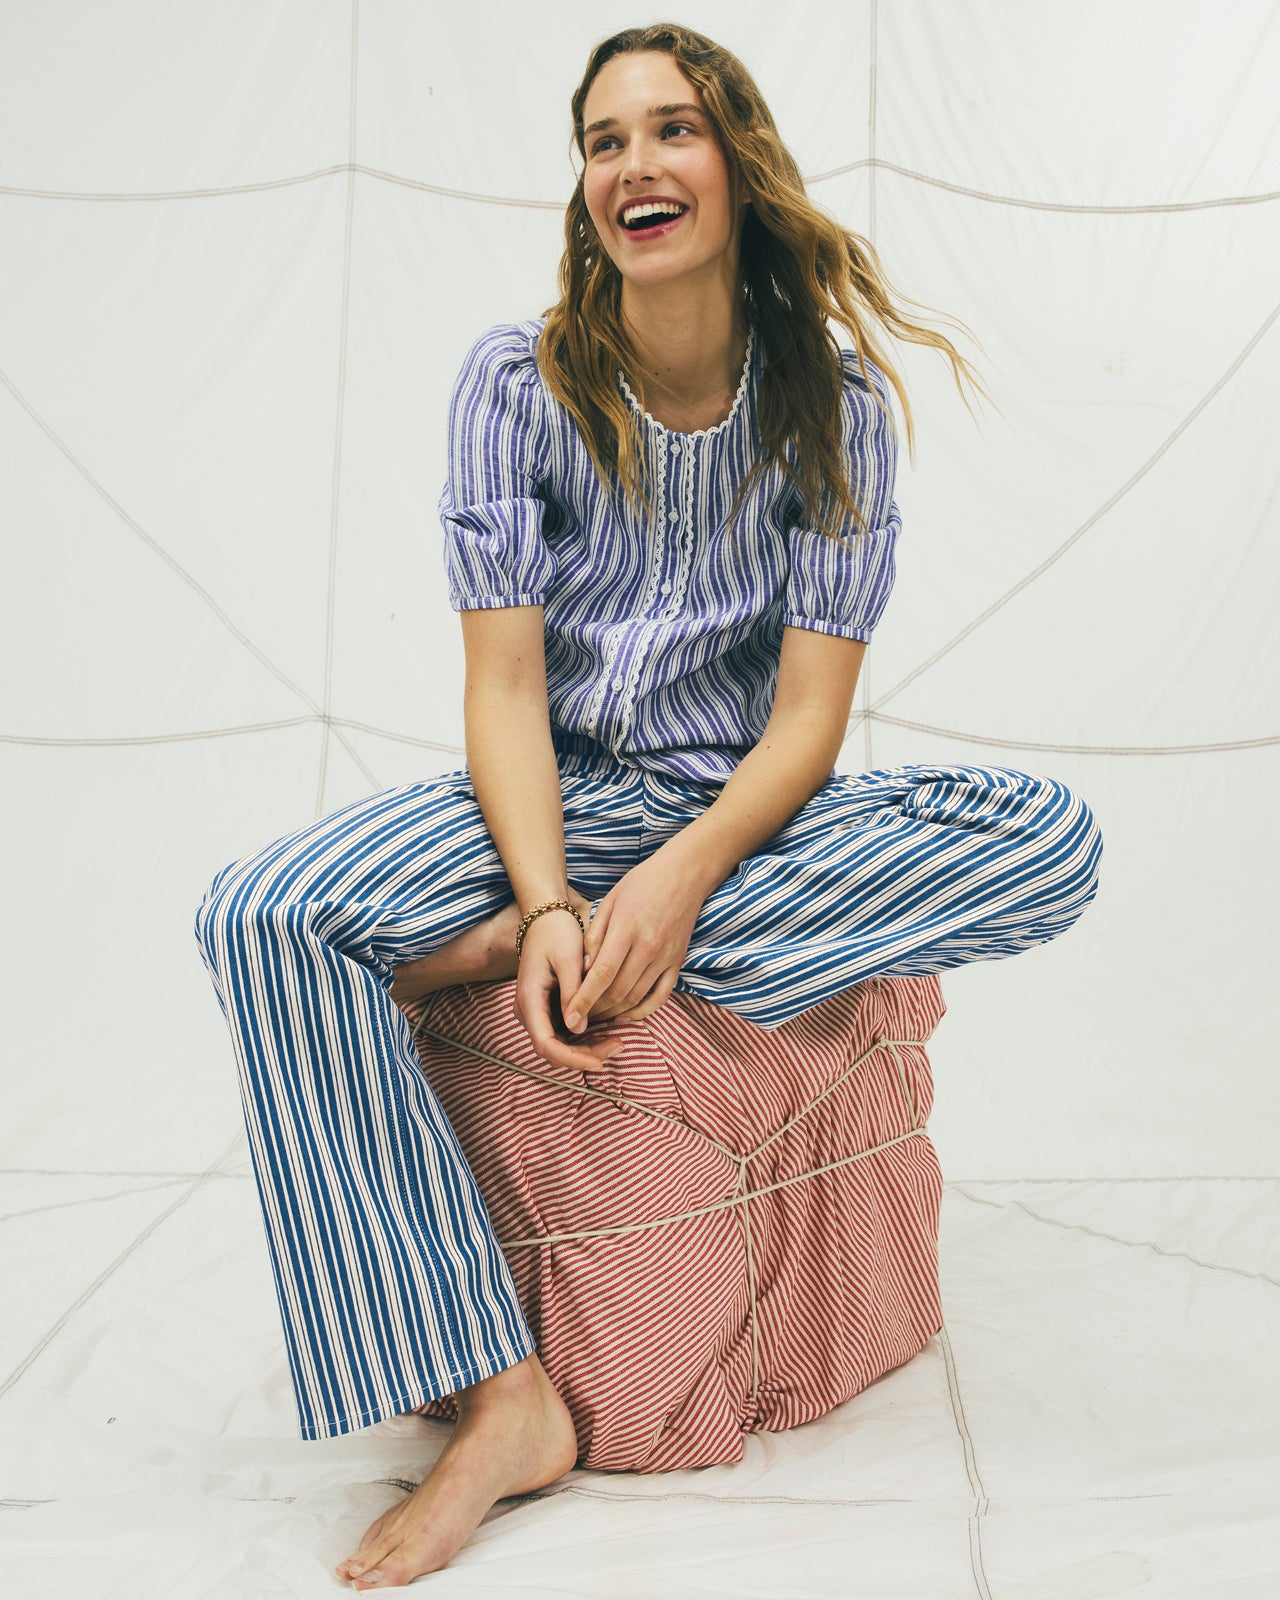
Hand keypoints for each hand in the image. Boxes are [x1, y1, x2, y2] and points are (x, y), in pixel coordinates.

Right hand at [513, 889, 623, 1073]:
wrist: (546, 917)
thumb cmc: (557, 933)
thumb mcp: (568, 959)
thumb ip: (573, 994)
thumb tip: (578, 1029)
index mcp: (529, 999)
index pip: (546, 1045)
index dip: (572, 1059)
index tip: (600, 1062)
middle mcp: (528, 1011)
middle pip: (554, 1050)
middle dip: (585, 1056)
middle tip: (618, 1046)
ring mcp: (537, 1012)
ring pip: (560, 1045)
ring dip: (587, 1049)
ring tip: (617, 1041)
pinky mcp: (547, 1009)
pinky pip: (564, 1033)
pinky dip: (584, 1037)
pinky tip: (607, 1031)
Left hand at [565, 849, 707, 1031]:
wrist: (684, 874)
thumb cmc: (641, 883)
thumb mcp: (609, 901)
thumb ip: (595, 936)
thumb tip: (582, 969)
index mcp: (626, 929)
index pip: (602, 973)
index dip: (584, 998)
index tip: (570, 1016)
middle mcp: (648, 947)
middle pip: (618, 991)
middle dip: (595, 1009)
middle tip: (579, 1016)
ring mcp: (666, 957)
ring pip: (636, 998)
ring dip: (614, 1013)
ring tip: (596, 1017)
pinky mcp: (678, 963)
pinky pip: (660, 997)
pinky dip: (642, 1012)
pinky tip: (625, 1016)